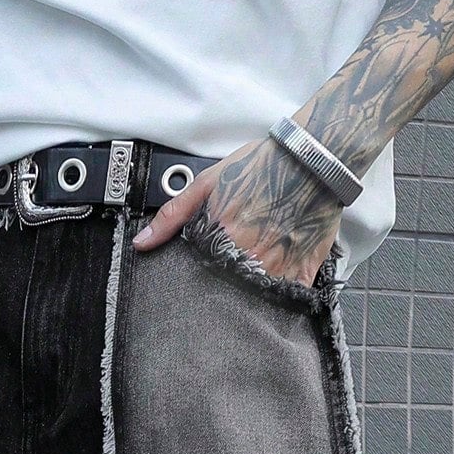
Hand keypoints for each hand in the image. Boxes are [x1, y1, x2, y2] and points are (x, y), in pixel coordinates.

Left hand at [132, 135, 342, 286]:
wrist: (312, 157)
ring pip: (257, 297)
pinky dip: (283, 294)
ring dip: (253, 290)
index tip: (210, 270)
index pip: (204, 278)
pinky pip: (288, 297)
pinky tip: (280, 279)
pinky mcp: (303, 272)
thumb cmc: (260, 166)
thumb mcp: (208, 183)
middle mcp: (249, 259)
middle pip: (229, 290)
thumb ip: (172, 216)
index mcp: (222, 241)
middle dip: (229, 284)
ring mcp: (278, 269)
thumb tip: (141, 244)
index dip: (206, 276)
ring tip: (258, 270)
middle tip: (236, 267)